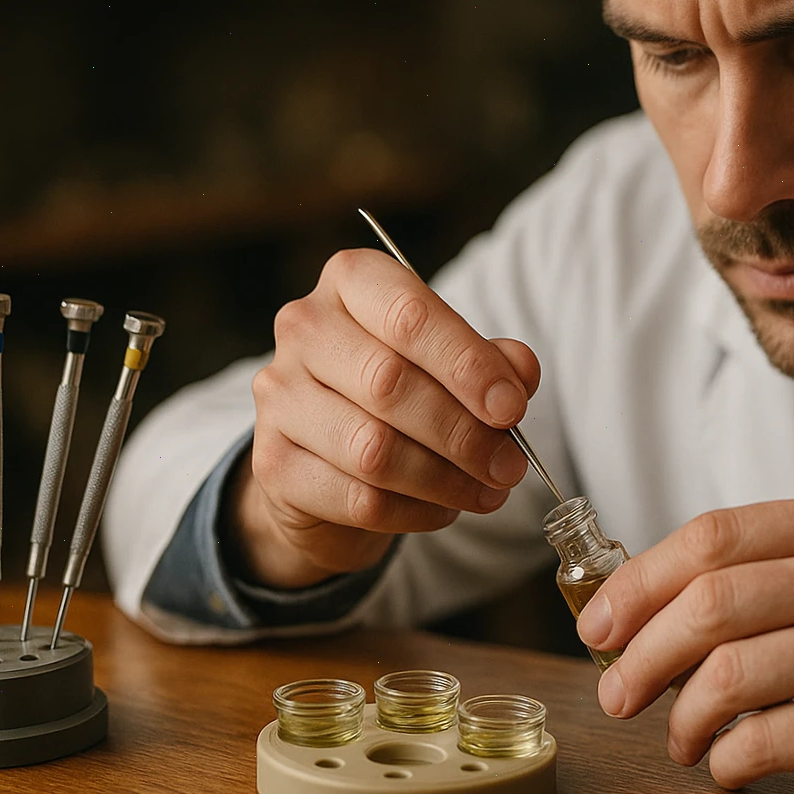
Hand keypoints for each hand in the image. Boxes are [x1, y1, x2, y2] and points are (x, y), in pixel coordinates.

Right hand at [232, 247, 540, 588]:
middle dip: (463, 432)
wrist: (327, 456)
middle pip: (389, 382)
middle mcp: (304, 327)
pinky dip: (414, 511)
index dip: (467, 364)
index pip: (410, 314)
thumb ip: (491, 362)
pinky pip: (356, 498)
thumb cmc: (400, 393)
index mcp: (353, 282)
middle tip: (509, 466)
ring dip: (445, 479)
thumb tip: (520, 374)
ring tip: (488, 492)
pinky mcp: (273, 463)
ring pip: (372, 449)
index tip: (511, 408)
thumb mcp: (451, 363)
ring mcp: (279, 395)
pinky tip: (443, 509)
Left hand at [575, 490, 793, 793]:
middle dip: (640, 654)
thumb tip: (656, 601)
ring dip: (680, 717)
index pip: (711, 537)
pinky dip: (728, 759)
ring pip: (726, 675)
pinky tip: (729, 764)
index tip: (599, 622)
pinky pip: (765, 739)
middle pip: (707, 604)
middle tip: (616, 690)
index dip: (639, 581)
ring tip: (679, 737)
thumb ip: (777, 564)